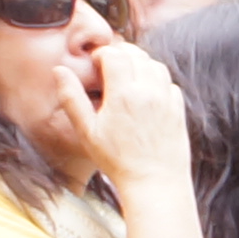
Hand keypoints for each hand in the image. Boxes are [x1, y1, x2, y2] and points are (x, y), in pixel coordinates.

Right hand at [76, 31, 196, 188]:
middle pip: (137, 55)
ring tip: (126, 77)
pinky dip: (157, 80)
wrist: (155, 183)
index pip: (115, 54)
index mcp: (125, 94)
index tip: (95, 65)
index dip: (102, 54)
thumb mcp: (87, 131)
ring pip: (156, 65)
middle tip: (108, 68)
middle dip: (121, 55)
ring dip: (140, 64)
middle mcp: (149, 92)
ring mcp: (167, 101)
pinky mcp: (179, 111)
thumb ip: (71, 98)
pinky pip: (169, 83)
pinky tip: (145, 92)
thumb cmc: (117, 161)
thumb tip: (59, 70)